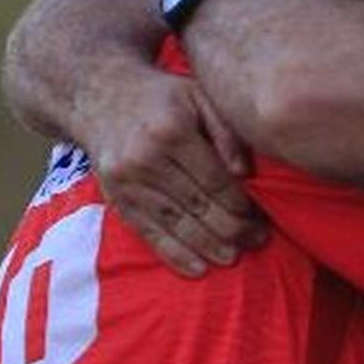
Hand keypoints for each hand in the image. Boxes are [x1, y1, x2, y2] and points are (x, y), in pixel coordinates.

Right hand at [72, 63, 265, 277]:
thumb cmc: (162, 97)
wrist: (99, 96)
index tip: (263, 218)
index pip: (215, 180)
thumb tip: (247, 173)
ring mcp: (127, 182)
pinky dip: (174, 254)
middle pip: (197, 205)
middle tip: (258, 242)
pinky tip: (197, 269)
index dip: (242, 205)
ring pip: (175, 224)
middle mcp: (146, 159)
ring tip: (234, 258)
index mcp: (172, 131)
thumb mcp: (198, 95)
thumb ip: (226, 129)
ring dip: (208, 246)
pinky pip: (148, 232)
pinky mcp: (116, 198)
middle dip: (232, 229)